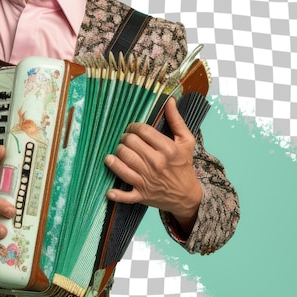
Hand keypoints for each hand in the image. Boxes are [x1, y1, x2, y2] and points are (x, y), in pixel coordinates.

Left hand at [105, 98, 201, 232]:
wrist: (187, 195)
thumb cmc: (184, 165)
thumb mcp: (186, 141)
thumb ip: (177, 120)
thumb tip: (169, 100)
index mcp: (167, 149)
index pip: (142, 130)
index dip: (133, 126)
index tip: (133, 128)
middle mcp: (156, 164)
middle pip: (129, 144)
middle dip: (124, 139)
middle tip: (126, 140)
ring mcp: (147, 180)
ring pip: (122, 161)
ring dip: (114, 156)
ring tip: (116, 153)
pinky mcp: (141, 194)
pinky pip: (125, 195)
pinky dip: (116, 194)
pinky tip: (109, 190)